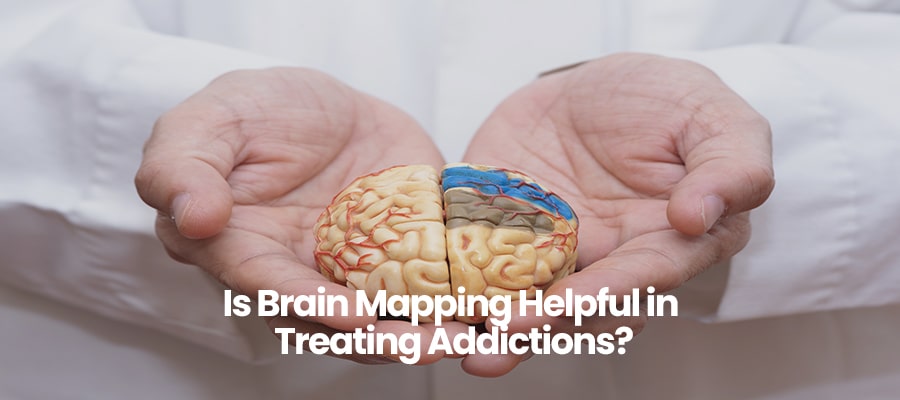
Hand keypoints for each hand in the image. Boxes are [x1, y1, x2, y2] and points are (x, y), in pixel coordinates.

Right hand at [135, 67, 465, 363]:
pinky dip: (449, 299)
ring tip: (462, 334)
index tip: (354, 317)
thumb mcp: (211, 118)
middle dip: (379, 339)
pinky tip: (482, 306)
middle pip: (331, 321)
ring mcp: (351, 271)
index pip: (267, 286)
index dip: (310, 305)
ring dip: (419, 331)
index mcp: (239, 248)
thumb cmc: (255, 110)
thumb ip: (184, 165)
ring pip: (380, 316)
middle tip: (427, 345)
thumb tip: (194, 218)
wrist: (325, 105)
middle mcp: (296, 274)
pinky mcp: (398, 257)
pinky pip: (422, 286)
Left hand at [460, 53, 773, 375]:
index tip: (573, 302)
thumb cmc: (667, 101)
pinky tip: (437, 308)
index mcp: (668, 242)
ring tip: (469, 346)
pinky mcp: (503, 237)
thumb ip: (729, 164)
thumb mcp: (710, 113)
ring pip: (530, 301)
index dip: (609, 292)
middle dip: (544, 324)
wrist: (593, 88)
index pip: (643, 276)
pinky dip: (461, 288)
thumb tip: (699, 216)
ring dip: (499, 327)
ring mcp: (552, 255)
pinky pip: (481, 267)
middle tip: (505, 332)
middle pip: (580, 306)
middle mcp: (608, 262)